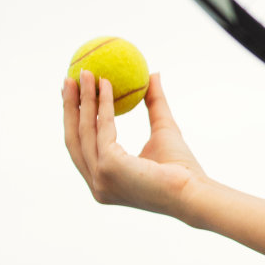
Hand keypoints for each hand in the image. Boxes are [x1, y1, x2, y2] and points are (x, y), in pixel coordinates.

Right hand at [62, 70, 206, 216]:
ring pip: (86, 131)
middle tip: (70, 79)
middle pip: (74, 139)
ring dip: (84, 99)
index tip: (73, 93)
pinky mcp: (109, 167)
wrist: (194, 192)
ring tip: (86, 73)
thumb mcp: (164, 129)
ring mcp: (100, 178)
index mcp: (103, 182)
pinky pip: (104, 129)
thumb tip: (153, 73)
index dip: (74, 119)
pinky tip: (107, 84)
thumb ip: (155, 103)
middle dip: (69, 107)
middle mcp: (97, 185)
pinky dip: (104, 105)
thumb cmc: (183, 169)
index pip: (82, 148)